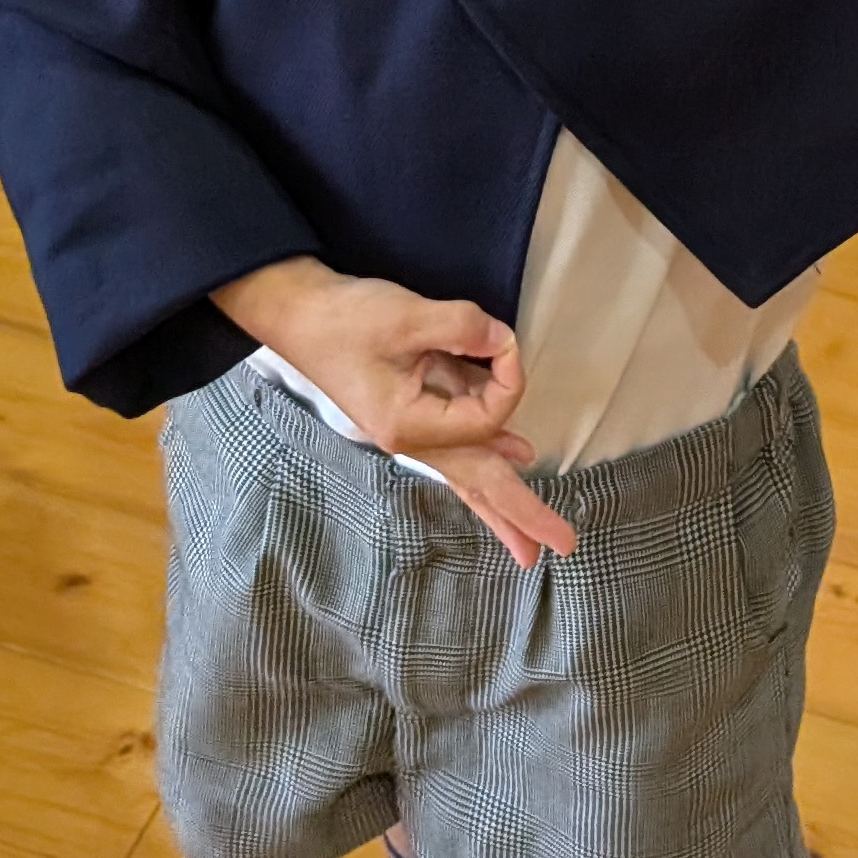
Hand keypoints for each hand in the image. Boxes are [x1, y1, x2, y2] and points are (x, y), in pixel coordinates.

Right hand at [213, 256, 575, 569]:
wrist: (295, 311)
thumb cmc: (342, 319)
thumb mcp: (407, 315)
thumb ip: (464, 327)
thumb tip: (502, 341)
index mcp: (409, 426)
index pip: (486, 417)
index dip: (508, 377)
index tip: (502, 339)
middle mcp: (412, 437)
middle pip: (478, 483)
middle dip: (520, 515)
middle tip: (562, 546)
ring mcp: (410, 426)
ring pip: (468, 469)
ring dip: (503, 500)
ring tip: (531, 539)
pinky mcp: (408, 405)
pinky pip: (458, 436)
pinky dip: (487, 448)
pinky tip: (512, 455)